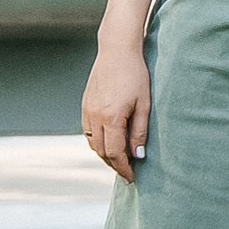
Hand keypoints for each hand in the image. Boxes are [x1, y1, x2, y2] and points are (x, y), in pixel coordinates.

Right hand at [82, 35, 150, 182]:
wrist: (116, 51)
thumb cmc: (135, 75)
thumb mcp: (144, 104)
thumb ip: (140, 131)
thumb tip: (138, 155)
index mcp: (111, 118)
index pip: (115, 153)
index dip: (123, 168)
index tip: (132, 178)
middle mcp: (95, 117)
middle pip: (102, 152)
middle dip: (114, 165)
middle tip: (127, 173)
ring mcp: (87, 111)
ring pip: (92, 143)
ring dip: (104, 155)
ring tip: (119, 160)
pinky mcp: (84, 105)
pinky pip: (87, 132)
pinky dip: (96, 142)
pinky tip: (108, 142)